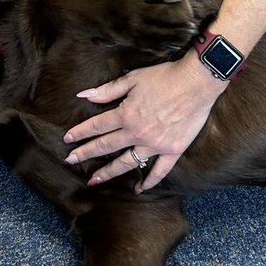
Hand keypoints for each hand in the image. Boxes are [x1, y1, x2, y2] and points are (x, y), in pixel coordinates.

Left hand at [63, 53, 223, 190]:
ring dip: (109, 172)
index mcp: (126, 114)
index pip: (97, 126)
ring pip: (127, 163)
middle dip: (86, 154)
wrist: (197, 82)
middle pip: (106, 146)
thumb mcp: (133, 79)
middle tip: (70, 161)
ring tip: (94, 180)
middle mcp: (137, 133)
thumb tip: (84, 95)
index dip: (80, 133)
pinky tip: (139, 189)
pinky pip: (159, 171)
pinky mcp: (172, 150)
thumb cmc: (165, 76)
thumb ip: (107, 90)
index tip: (67, 140)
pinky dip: (149, 182)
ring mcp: (155, 145)